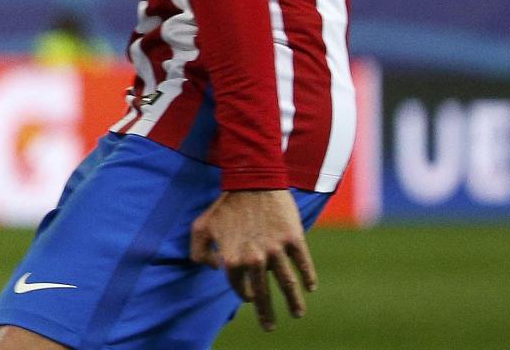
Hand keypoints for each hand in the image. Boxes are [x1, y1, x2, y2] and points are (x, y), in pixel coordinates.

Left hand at [189, 190, 317, 332]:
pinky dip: (308, 277)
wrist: (252, 180)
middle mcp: (254, 258)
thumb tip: (214, 269)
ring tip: (297, 314)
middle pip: (262, 293)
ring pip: (288, 284)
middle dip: (266, 313)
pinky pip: (303, 263)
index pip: (239, 287)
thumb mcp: (201, 227)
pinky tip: (310, 287)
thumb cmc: (224, 205)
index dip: (243, 294)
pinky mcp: (294, 238)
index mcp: (232, 258)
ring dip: (293, 302)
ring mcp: (276, 249)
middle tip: (269, 328)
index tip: (249, 298)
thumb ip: (199, 252)